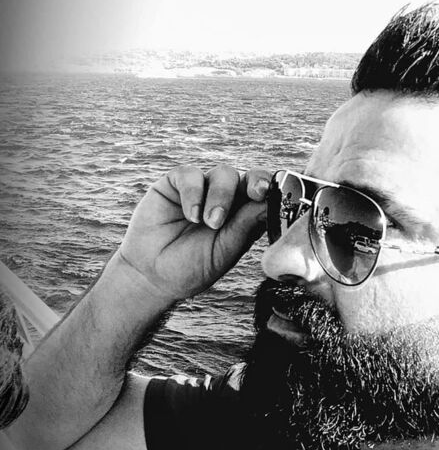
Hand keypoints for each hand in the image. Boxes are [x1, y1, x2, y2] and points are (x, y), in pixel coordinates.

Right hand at [118, 165, 269, 300]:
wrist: (151, 275)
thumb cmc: (191, 267)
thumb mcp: (223, 252)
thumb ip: (244, 227)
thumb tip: (269, 204)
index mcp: (245, 217)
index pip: (265, 197)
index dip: (273, 192)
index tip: (276, 197)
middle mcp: (227, 199)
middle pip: (249, 178)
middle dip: (256, 181)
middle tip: (255, 193)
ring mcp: (202, 189)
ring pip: (223, 174)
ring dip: (221, 196)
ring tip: (210, 222)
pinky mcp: (175, 184)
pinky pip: (190, 175)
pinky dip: (193, 193)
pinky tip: (191, 215)